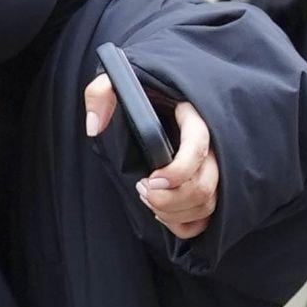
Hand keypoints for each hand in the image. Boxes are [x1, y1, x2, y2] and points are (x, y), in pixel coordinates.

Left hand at [83, 72, 219, 239]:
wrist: (157, 102)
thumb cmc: (141, 93)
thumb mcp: (118, 82)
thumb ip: (101, 93)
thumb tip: (94, 126)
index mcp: (193, 117)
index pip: (198, 147)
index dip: (178, 171)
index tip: (150, 179)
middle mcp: (211, 144)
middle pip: (206, 185)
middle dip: (170, 199)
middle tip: (141, 189)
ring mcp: (212, 168)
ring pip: (207, 204)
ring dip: (174, 211)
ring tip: (147, 197)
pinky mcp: (206, 188)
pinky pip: (205, 218)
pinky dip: (183, 224)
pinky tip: (161, 212)